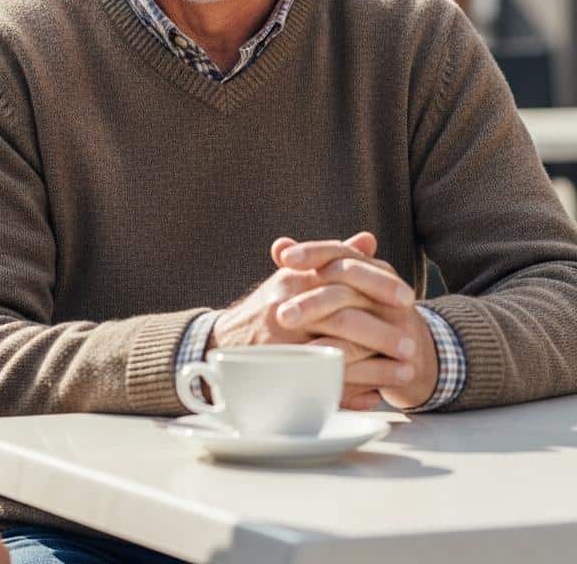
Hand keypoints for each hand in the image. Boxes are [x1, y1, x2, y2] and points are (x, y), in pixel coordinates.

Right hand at [207, 233, 430, 407]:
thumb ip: (332, 258)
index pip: (342, 278)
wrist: (223, 343)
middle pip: (344, 319)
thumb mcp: (296, 277)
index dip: (378, 288)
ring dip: (376, 369)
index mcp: (292, 281)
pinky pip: (324, 387)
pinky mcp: (283, 375)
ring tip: (406, 373)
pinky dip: (353, 394)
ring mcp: (284, 346)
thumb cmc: (269, 308)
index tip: (408, 298)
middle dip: (382, 333)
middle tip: (412, 343)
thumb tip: (368, 240)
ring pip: (339, 357)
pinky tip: (377, 396)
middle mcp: (286, 310)